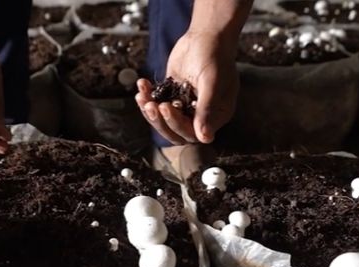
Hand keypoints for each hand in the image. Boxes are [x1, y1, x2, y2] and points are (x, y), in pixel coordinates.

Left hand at [136, 30, 238, 144]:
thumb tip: (205, 138)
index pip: (193, 133)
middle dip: (160, 120)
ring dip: (150, 111)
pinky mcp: (172, 94)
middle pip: (176, 131)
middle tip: (151, 105)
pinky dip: (148, 96)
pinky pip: (157, 103)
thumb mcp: (211, 82)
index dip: (177, 125)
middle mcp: (200, 114)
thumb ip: (207, 109)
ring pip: (163, 119)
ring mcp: (185, 105)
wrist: (205, 35)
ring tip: (141, 96)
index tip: (166, 107)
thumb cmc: (214, 56)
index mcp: (216, 115)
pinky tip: (142, 85)